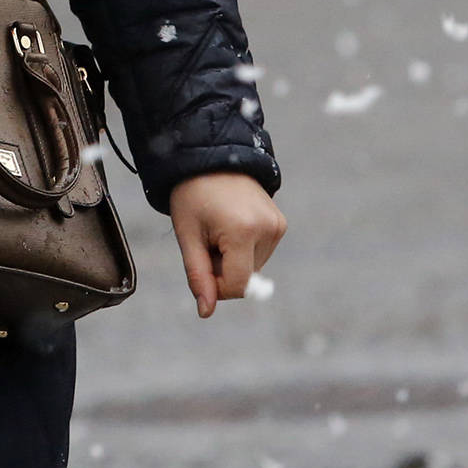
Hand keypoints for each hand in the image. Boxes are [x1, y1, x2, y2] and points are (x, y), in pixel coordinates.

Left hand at [169, 171, 284, 317]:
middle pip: (245, 278)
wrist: (211, 156)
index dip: (216, 286)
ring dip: (232, 260)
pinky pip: (260, 253)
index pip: (237, 285)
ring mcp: (277, 225)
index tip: (200, 266)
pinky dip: (243, 249)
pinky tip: (231, 224)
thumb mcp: (187, 235)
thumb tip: (206, 312)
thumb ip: (198, 275)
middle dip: (222, 269)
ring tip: (218, 228)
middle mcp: (267, 228)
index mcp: (243, 231)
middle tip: (206, 238)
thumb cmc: (192, 194)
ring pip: (252, 268)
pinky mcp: (280, 223)